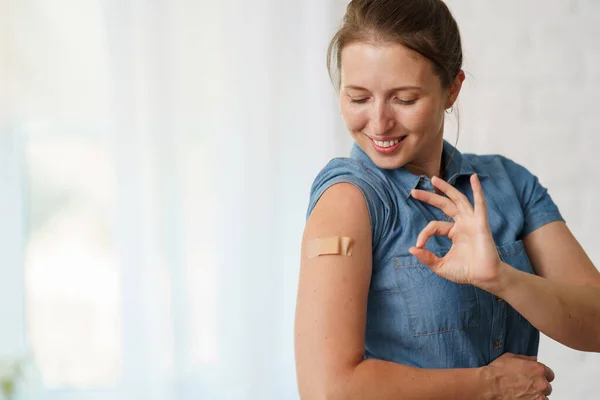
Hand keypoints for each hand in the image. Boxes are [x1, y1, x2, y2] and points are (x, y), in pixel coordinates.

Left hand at [409, 174, 503, 289]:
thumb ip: (426, 257)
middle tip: (413, 191)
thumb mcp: (440, 266)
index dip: (424, 234)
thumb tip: (411, 248)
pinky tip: (474, 178)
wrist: (485, 278)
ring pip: (458, 200)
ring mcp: (472, 222)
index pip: (434, 225)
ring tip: (433, 179)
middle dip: (429, 197)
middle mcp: (462, 224)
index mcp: (454, 232)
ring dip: (446, 188)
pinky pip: (480, 204)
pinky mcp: (481, 224)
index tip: (419, 245)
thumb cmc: (466, 271)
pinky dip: (478, 190)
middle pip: (444, 205)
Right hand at [483, 352, 554, 398]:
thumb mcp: (511, 357)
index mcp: (538, 369)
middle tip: (527, 385)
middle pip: (547, 386)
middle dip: (538, 385)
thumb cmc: (498, 372)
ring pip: (543, 397)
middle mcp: (541, 383)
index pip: (549, 374)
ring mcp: (539, 397)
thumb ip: (526, 359)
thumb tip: (533, 360)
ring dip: (536, 395)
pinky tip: (523, 397)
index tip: (536, 377)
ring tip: (524, 393)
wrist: (490, 386)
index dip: (541, 375)